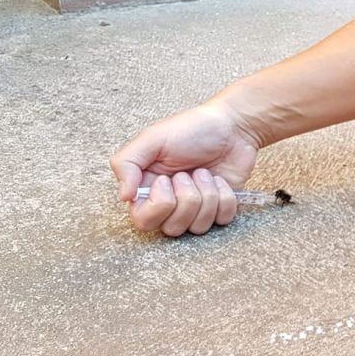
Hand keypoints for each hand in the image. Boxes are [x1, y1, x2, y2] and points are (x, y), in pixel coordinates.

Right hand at [110, 101, 260, 236]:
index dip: (159, 205)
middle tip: (187, 174)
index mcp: (148, 189)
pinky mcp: (220, 209)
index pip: (144, 221)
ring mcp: (197, 209)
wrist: (231, 127)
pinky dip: (224, 197)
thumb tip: (123, 196)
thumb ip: (127, 164)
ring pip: (198, 227)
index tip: (166, 179)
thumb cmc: (191, 129)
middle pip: (172, 228)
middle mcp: (171, 204)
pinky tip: (220, 180)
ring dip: (206, 195)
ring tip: (204, 173)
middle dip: (186, 198)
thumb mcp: (152, 138)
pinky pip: (222, 220)